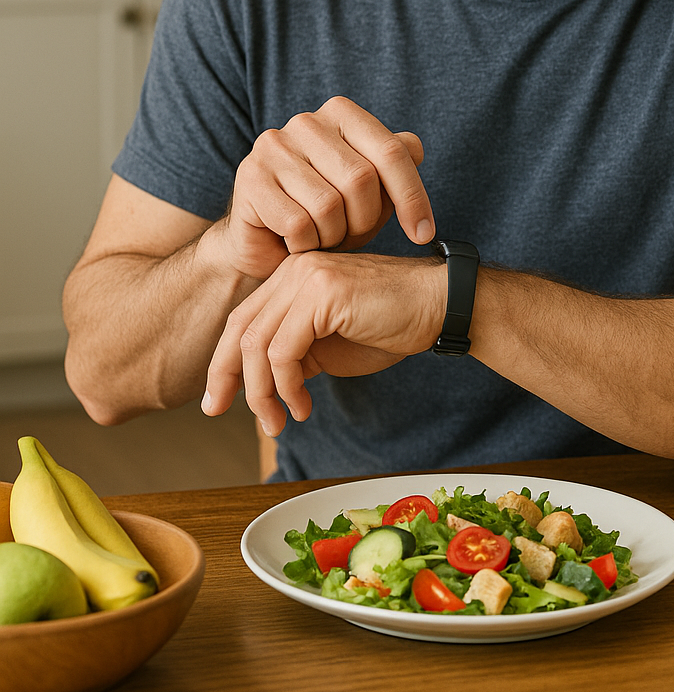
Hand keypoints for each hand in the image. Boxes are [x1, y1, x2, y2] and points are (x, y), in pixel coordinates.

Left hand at [202, 251, 446, 436]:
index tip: (216, 400)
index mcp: (293, 277)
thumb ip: (294, 355)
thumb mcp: (330, 346)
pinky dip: (286, 387)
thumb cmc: (391, 326)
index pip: (243, 321)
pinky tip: (303, 406)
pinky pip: (283, 351)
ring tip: (279, 421)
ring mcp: (307, 277)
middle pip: (240, 329)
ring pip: (258, 344)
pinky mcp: (323, 294)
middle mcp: (294, 269)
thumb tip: (259, 385)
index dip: (224, 362)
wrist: (439, 307)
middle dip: (225, 376)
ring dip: (262, 392)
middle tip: (218, 411)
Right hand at [207, 96, 434, 280]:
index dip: (413, 196)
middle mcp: (305, 122)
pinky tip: (297, 243)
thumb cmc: (325, 215)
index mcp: (341, 113)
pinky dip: (305, 245)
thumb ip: (393, 167)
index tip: (423, 233)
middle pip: (362, 179)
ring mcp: (273, 146)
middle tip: (350, 236)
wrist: (265, 245)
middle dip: (365, 221)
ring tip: (322, 237)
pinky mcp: (250, 178)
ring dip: (333, 236)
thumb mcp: (369, 193)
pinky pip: (298, 224)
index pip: (392, 151)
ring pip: (329, 205)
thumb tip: (415, 149)